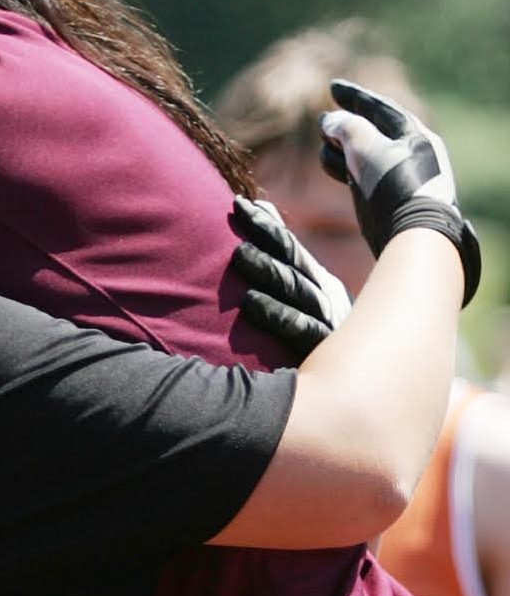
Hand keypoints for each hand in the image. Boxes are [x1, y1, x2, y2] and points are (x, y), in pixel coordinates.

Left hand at [230, 197, 350, 361]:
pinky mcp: (322, 353)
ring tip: (239, 252)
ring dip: (267, 269)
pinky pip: (297, 330)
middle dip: (265, 235)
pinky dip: (274, 313)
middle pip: (292, 262)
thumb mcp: (301, 306)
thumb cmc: (315, 350)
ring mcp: (326, 324)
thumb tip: (256, 216)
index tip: (239, 204)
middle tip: (237, 211)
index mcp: (319, 288)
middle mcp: (325, 301)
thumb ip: (280, 264)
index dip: (266, 226)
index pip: (290, 250)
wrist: (358, 392)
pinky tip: (250, 302)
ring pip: (295, 290)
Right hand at [319, 79, 480, 303]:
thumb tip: (330, 120)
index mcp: (416, 136)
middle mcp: (411, 155)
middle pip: (373, 131)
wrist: (413, 236)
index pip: (381, 108)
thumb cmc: (395, 187)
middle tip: (324, 121)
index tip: (333, 87)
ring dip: (342, 148)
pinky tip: (329, 165)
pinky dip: (345, 169)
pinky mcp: (388, 204)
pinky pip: (364, 177)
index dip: (355, 96)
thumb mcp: (367, 148)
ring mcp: (400, 181)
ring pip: (366, 156)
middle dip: (347, 125)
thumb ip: (347, 128)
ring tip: (322, 145)